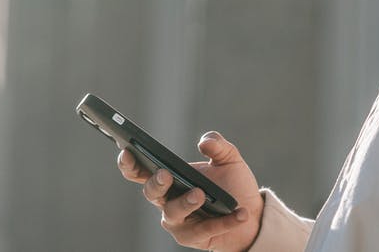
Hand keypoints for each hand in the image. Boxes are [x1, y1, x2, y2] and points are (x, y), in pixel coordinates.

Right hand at [117, 131, 263, 251]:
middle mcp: (167, 200)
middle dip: (156, 183)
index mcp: (169, 178)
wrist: (251, 214)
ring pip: (172, 213)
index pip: (140, 171)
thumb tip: (204, 142)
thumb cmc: (232, 185)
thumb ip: (218, 145)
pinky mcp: (192, 237)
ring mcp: (178, 221)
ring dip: (185, 203)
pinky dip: (223, 221)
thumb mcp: (228, 159)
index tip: (127, 150)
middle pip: (151, 192)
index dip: (128, 163)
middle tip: (166, 174)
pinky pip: (204, 229)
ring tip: (200, 194)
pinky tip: (239, 213)